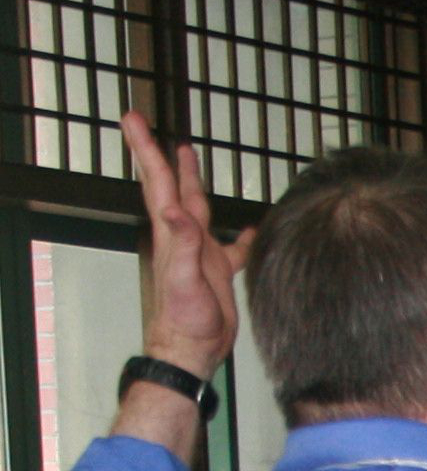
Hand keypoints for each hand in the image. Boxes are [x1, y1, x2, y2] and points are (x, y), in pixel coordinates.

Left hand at [116, 113, 248, 379]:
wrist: (192, 349)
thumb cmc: (185, 320)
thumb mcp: (183, 280)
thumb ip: (182, 245)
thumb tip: (175, 209)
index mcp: (174, 234)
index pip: (158, 183)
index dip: (148, 151)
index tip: (133, 121)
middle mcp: (183, 237)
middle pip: (169, 185)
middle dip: (158, 154)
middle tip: (144, 124)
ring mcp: (199, 253)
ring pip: (195, 206)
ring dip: (190, 180)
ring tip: (188, 154)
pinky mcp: (217, 271)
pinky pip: (231, 246)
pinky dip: (239, 234)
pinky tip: (250, 229)